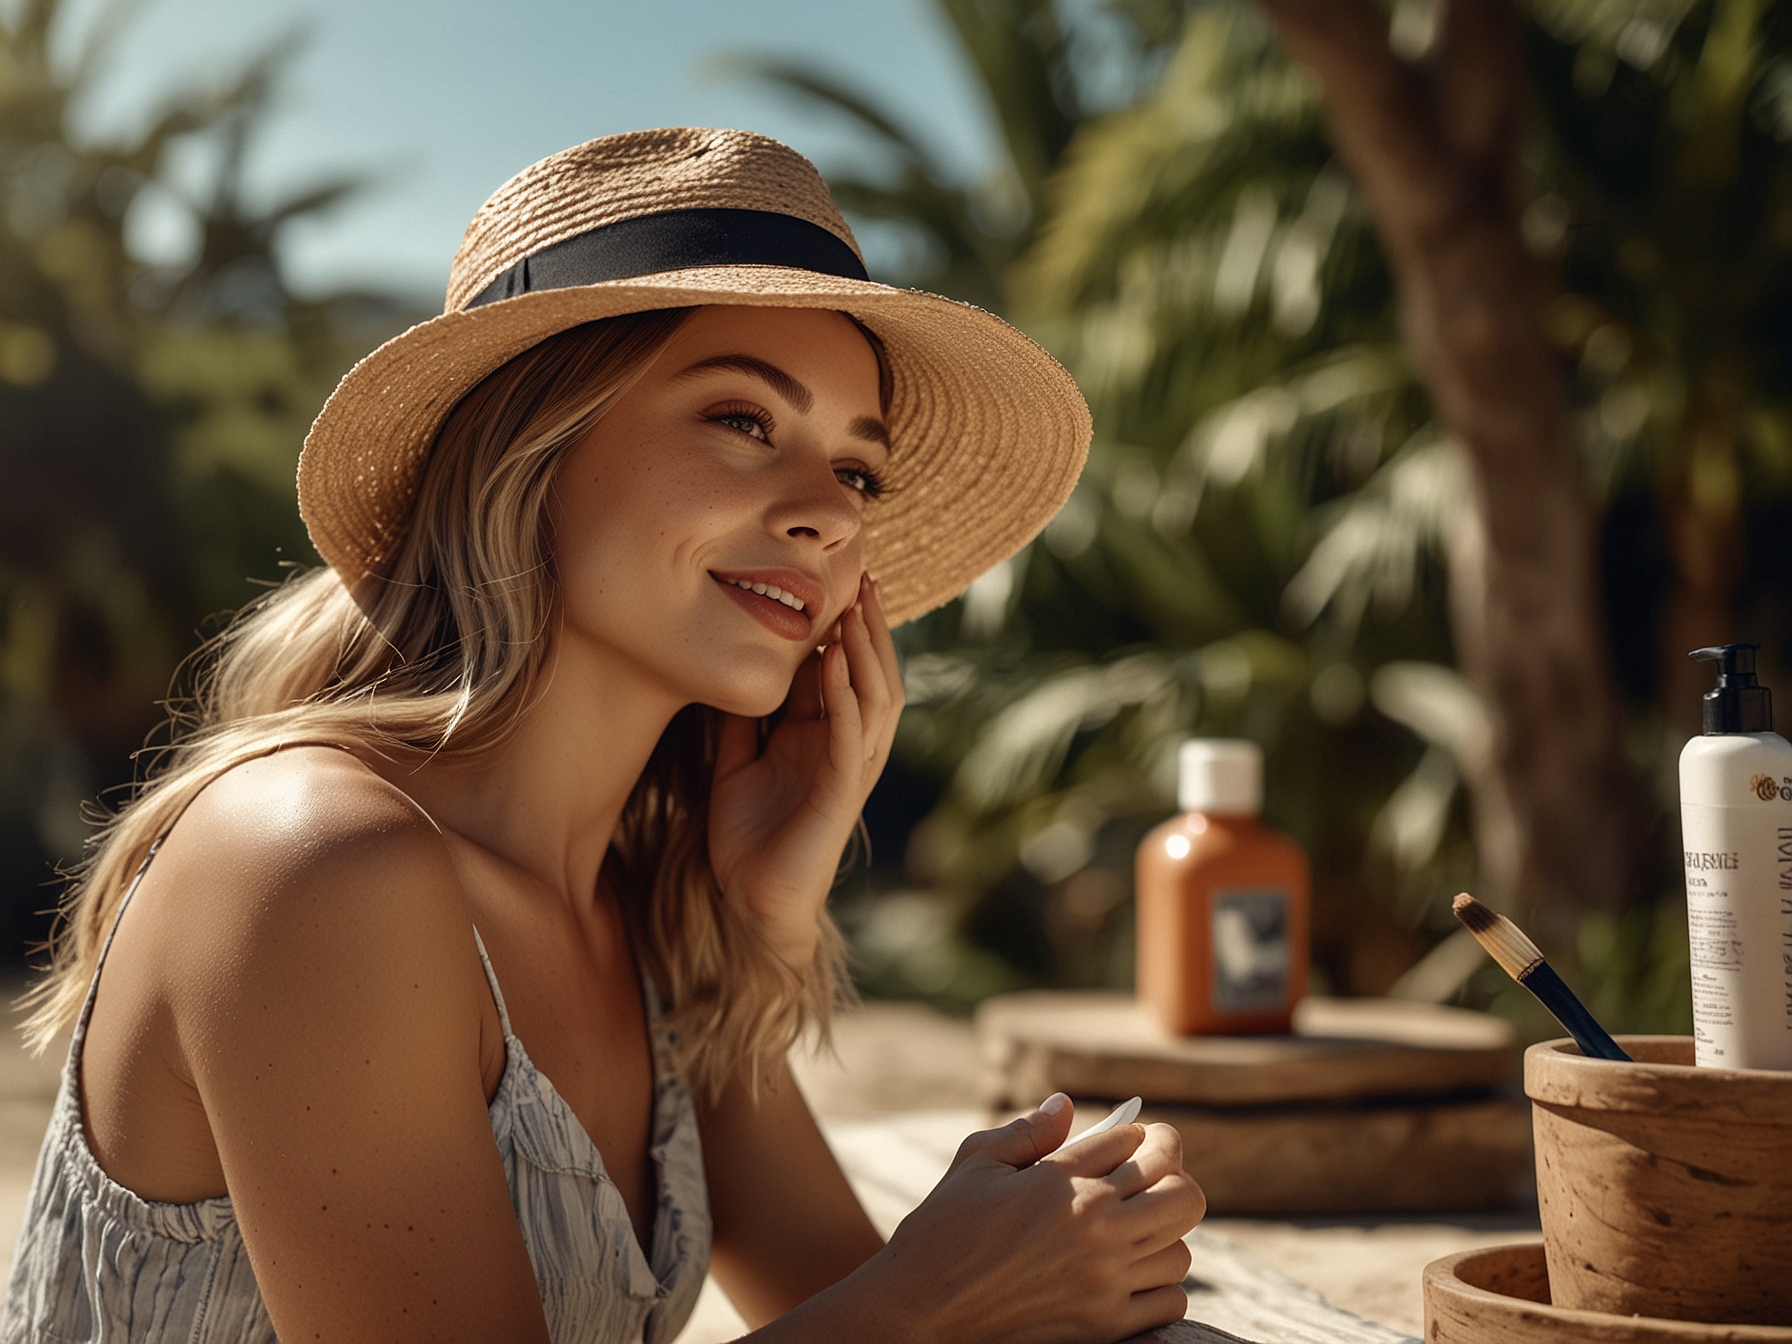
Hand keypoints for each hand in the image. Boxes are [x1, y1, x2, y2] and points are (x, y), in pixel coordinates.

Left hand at [708, 573, 902, 966]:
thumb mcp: (733, 763)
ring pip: (877, 700)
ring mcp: (849, 769)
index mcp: (823, 738)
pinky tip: (837, 664)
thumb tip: (734, 673)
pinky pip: (852, 736)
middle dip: (871, 629)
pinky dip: (847, 697)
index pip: (844, 672)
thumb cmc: (746, 838)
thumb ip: (740, 721)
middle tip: (865, 580)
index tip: (836, 583)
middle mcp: (845, 748)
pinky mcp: (842, 792)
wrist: (750, 901)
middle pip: (874, 676)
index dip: (844, 629)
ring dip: (869, 652)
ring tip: (858, 610)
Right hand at [866, 1098, 1205, 1343]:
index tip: (1129, 1141)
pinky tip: (1129, 1273)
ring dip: (1164, 1235)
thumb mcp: (976, 1164)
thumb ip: (1029, 1132)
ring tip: (1134, 1229)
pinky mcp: (1104, 1327)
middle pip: (1184, 1193)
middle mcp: (1095, 1228)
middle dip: (1174, 1176)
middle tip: (1151, 1175)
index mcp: (1063, 1182)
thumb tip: (1066, 1105)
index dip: (1138, 1135)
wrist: (919, 1312)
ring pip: (1182, 1249)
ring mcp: (1104, 1281)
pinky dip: (1159, 1286)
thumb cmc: (941, 1232)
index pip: (1137, 1142)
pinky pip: (1168, 1301)